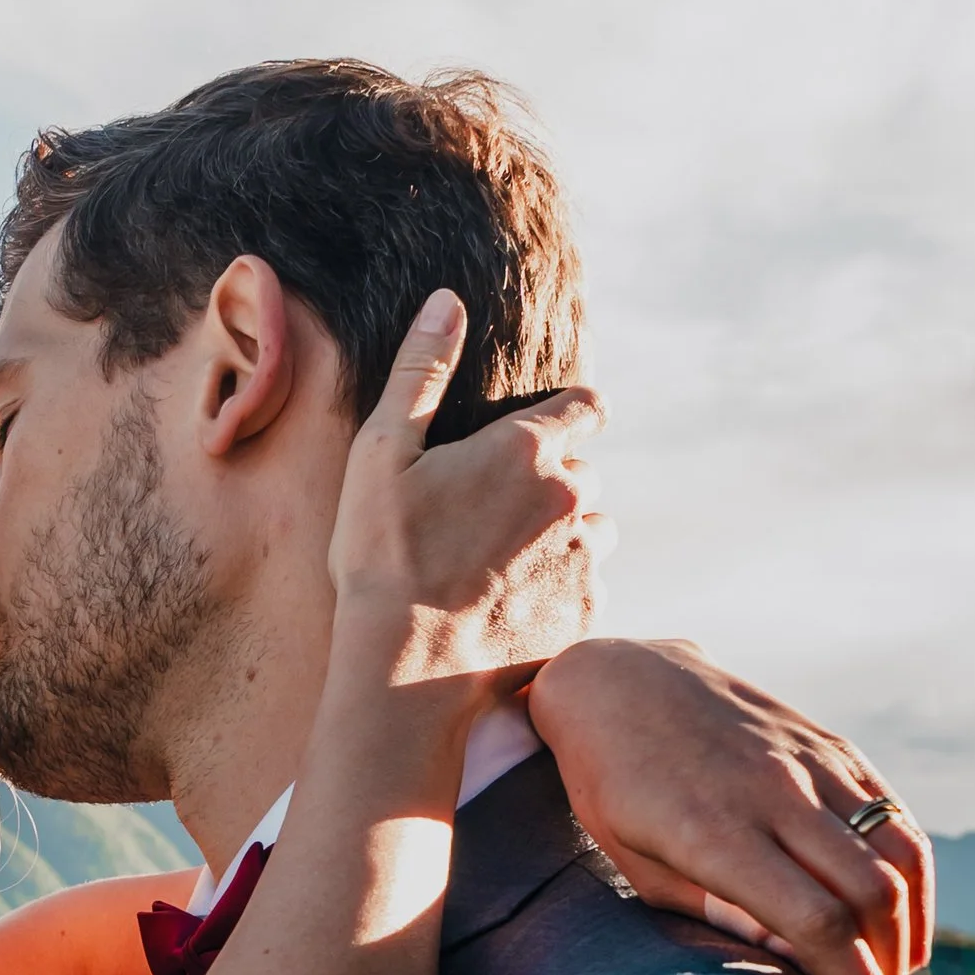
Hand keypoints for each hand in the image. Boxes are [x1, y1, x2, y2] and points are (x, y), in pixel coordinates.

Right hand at [329, 290, 603, 681]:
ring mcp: (583, 560)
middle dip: (553, 486)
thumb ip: (420, 373)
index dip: (573, 413)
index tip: (559, 427)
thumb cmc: (383, 561)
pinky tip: (510, 607)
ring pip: (592, 533)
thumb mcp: (382, 455)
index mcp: (527, 451)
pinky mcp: (584, 614)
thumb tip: (447, 301)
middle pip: (584, 475)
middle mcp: (571, 498)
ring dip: (563, 539)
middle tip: (497, 517)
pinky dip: (559, 592)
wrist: (405, 672)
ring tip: (505, 567)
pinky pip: (587, 589)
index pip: (586, 408)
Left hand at [528, 639, 930, 974]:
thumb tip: (796, 969)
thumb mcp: (640, 867)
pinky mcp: (832, 745)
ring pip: (900, 853)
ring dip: (911, 927)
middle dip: (890, 974)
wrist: (621, 682)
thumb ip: (715, 917)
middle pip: (871, 896)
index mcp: (714, 832)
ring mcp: (810, 762)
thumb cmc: (615, 791)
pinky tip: (898, 916)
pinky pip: (895, 814)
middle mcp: (773, 793)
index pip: (816, 924)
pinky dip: (911, 875)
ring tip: (894, 974)